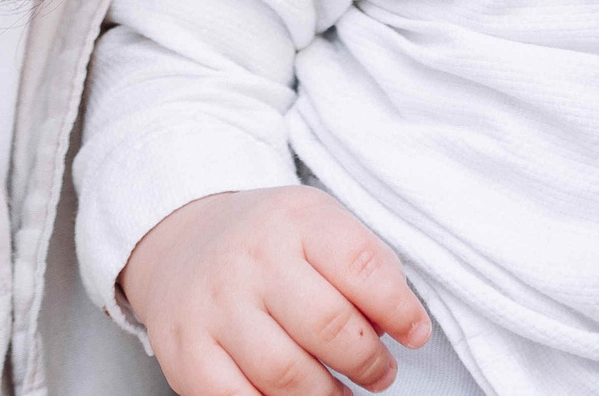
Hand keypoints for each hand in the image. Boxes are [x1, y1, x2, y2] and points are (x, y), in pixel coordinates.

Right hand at [120, 187, 433, 395]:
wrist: (183, 243)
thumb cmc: (270, 242)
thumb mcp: (322, 225)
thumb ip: (369, 267)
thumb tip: (404, 327)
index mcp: (297, 221)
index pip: (362, 265)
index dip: (400, 309)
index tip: (415, 334)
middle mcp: (252, 259)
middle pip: (328, 325)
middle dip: (368, 361)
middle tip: (381, 373)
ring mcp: (215, 307)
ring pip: (286, 373)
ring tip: (342, 393)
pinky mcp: (186, 352)